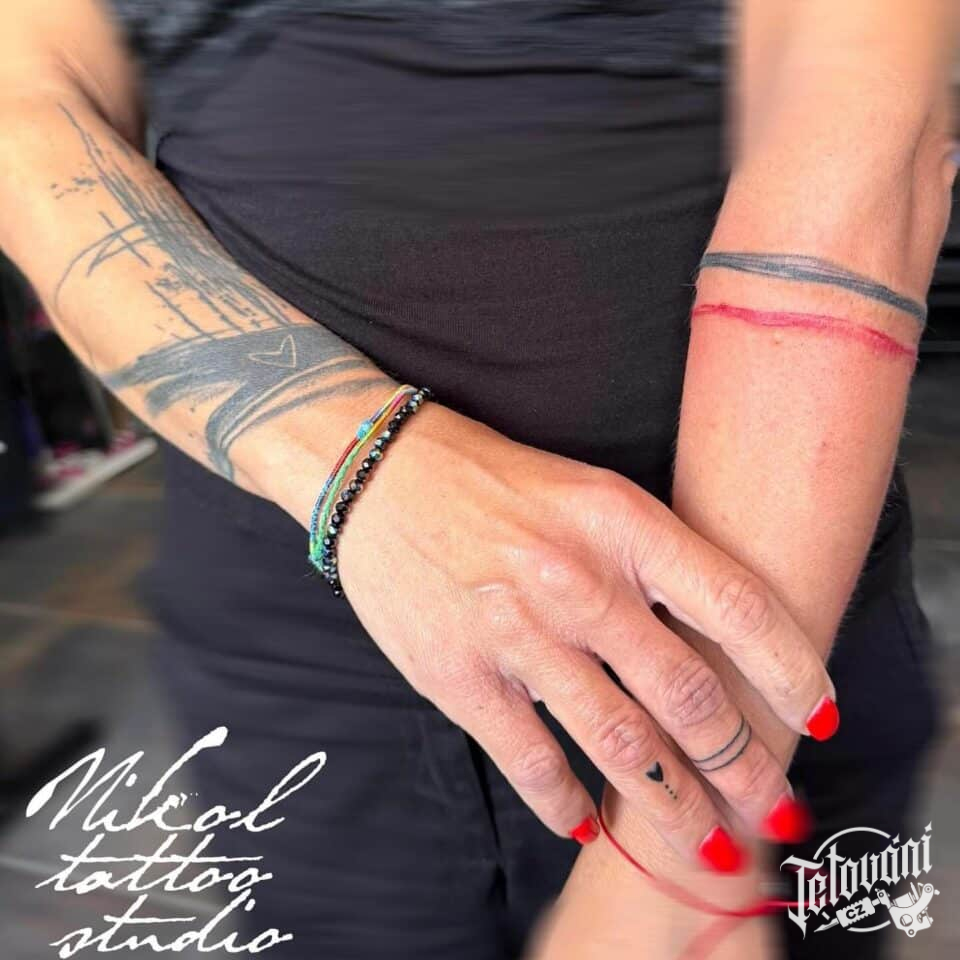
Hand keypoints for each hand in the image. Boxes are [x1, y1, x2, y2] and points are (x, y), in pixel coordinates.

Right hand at [337, 403, 834, 867]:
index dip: (791, 670)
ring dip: (673, 806)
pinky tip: (587, 830)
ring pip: (620, 743)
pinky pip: (530, 761)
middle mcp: (576, 580)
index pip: (736, 604)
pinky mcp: (458, 675)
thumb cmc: (494, 481)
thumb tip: (713, 646)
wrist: (382, 473)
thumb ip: (650, 562)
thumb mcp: (590, 494)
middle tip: (776, 806)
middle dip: (744, 766)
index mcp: (620, 523)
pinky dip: (565, 806)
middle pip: (688, 694)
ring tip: (705, 842)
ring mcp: (516, 633)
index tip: (819, 716)